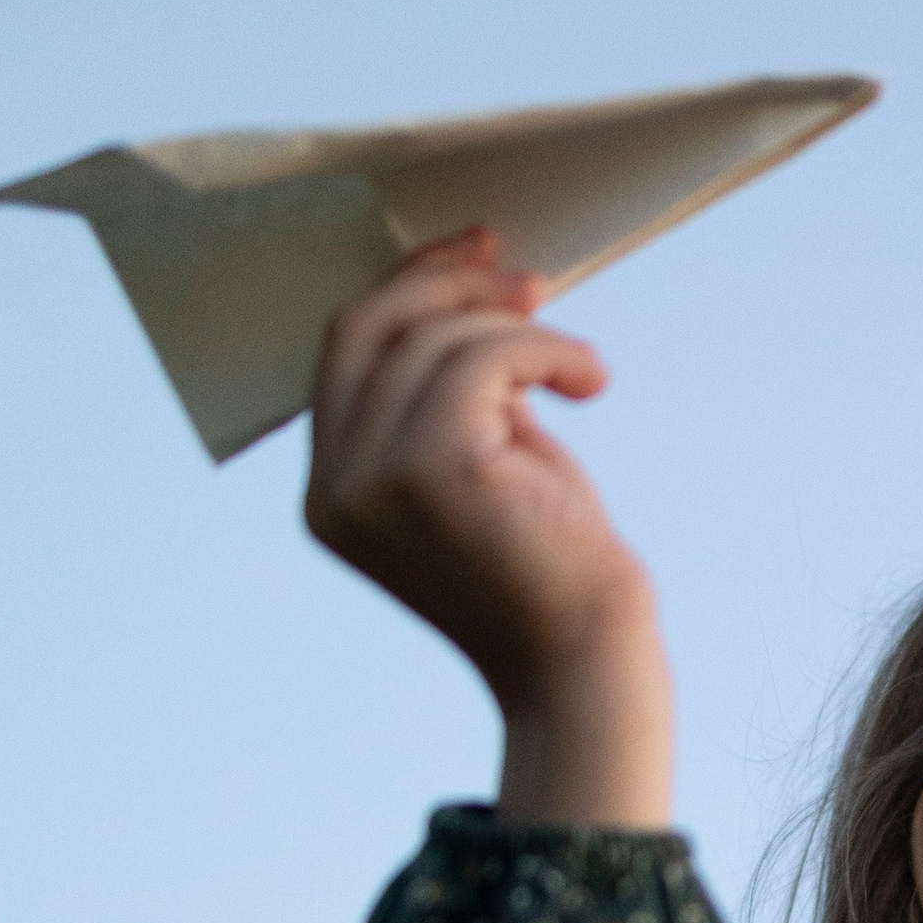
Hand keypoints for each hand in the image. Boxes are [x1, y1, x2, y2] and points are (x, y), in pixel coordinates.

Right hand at [303, 229, 673, 827]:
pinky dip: (547, 351)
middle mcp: (335, 488)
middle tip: (528, 278)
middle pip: (367, 327)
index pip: (345, 353)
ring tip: (582, 367)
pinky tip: (591, 382)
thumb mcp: (482, 466)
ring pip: (434, 340)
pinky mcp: (435, 471)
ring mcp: (374, 481)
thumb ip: (450, 396)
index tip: (475, 259)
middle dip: (447, 284)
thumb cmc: (550, 571)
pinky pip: (486, 360)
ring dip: (519, 330)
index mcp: (331, 492)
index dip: (407, 289)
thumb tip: (470, 292)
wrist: (585, 663)